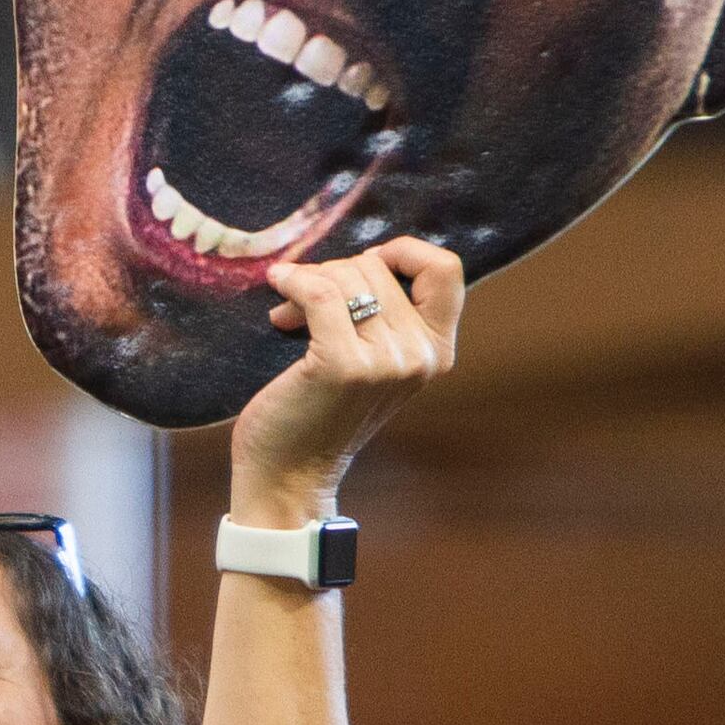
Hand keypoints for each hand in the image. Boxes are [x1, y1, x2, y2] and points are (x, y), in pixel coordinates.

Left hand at [230, 237, 462, 517]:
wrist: (289, 473)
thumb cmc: (320, 411)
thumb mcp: (370, 360)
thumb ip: (381, 316)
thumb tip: (357, 257)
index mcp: (437, 351)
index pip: (446, 269)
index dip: (402, 251)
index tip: (360, 266)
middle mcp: (421, 356)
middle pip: (378, 266)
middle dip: (333, 273)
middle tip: (303, 304)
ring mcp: (386, 362)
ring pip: (347, 276)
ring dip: (309, 282)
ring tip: (288, 314)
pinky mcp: (344, 366)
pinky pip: (320, 293)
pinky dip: (294, 281)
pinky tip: (278, 288)